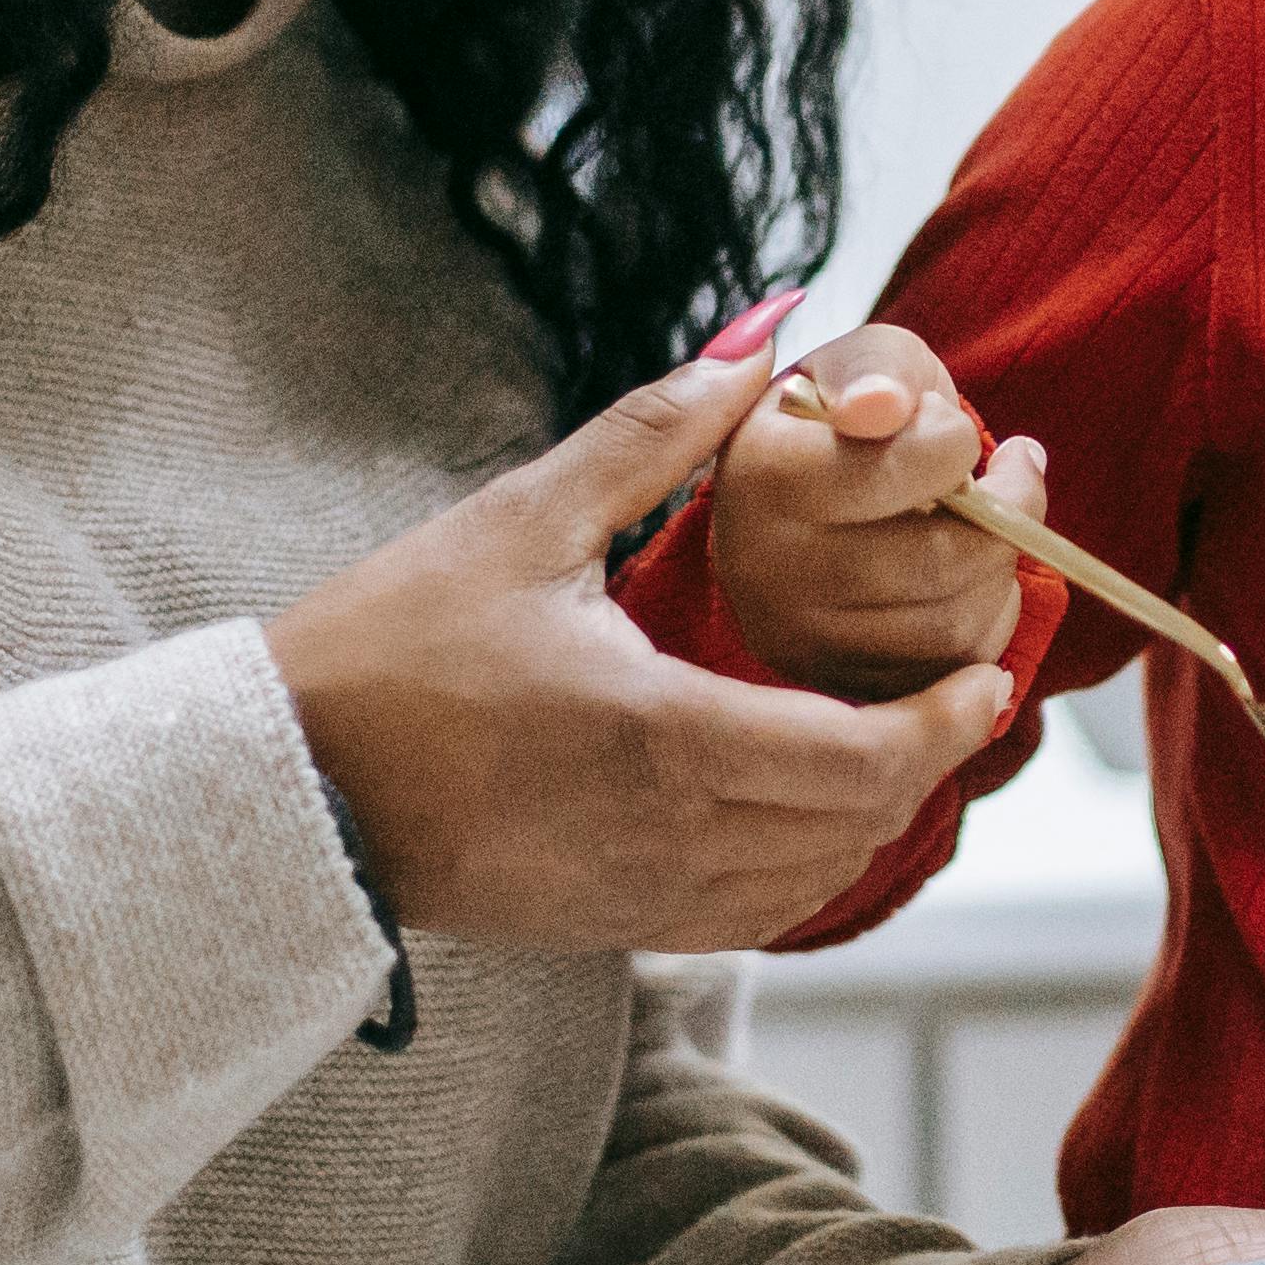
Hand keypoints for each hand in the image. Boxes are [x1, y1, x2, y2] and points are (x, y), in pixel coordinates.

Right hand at [264, 335, 1013, 956]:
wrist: (274, 791)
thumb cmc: (386, 649)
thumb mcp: (524, 518)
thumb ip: (657, 429)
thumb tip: (766, 337)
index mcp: (662, 738)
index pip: (865, 756)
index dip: (949, 722)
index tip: (989, 675)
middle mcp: (666, 837)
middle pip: (860, 824)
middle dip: (929, 762)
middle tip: (960, 695)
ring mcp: (637, 897)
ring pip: (813, 882)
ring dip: (869, 818)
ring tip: (893, 741)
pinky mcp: (604, 926)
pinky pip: (748, 915)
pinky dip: (802, 866)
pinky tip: (799, 807)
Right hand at [705, 318, 1049, 703]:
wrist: (812, 499)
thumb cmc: (849, 419)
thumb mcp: (865, 361)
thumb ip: (877, 368)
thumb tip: (880, 407)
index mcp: (758, 474)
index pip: (907, 466)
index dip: (955, 442)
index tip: (949, 431)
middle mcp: (763, 572)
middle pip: (945, 561)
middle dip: (1002, 515)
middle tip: (997, 482)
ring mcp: (800, 644)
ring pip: (960, 623)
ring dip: (998, 569)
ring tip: (972, 529)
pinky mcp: (846, 690)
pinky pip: (959, 671)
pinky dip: (986, 620)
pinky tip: (958, 581)